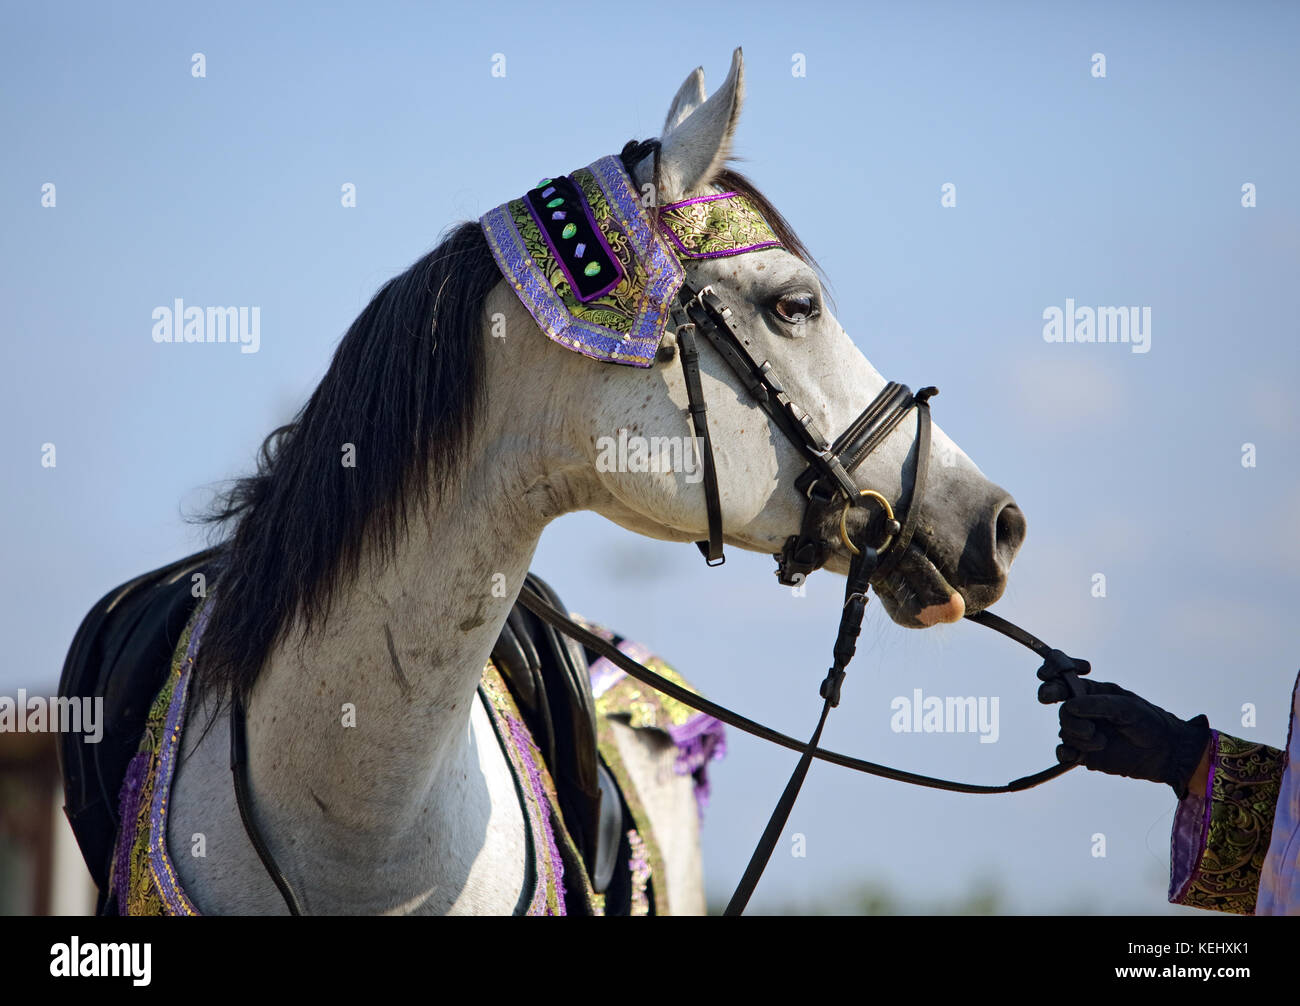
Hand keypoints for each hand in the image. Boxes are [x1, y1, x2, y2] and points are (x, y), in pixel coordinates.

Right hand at [1036, 651, 1210, 798]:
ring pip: (1064, 728)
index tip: (1045, 673)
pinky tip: (1078, 754)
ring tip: (1101, 740)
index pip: (1064, 676)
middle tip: (1048, 697)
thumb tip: (1069, 705)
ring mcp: (1083, 732)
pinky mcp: (1084, 754)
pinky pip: (1063, 752)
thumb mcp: (1127, 707)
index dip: (1051, 670)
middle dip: (1051, 696)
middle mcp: (1084, 710)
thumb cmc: (1150, 723)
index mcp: (1092, 692)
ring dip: (1080, 734)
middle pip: (1059, 702)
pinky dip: (1066, 752)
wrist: (1165, 754)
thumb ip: (1097, 705)